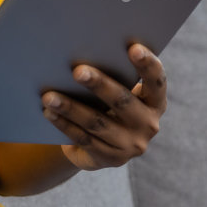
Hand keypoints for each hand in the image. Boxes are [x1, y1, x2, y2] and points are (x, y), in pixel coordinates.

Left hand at [41, 43, 167, 170]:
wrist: (103, 146)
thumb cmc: (110, 105)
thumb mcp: (121, 92)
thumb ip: (116, 76)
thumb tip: (83, 55)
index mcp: (155, 102)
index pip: (157, 81)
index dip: (148, 64)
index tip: (133, 47)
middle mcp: (148, 125)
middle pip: (123, 102)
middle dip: (99, 85)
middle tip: (77, 71)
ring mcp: (131, 145)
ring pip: (97, 123)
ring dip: (71, 108)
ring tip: (49, 96)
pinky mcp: (111, 159)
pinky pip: (84, 139)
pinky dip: (64, 124)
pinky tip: (49, 112)